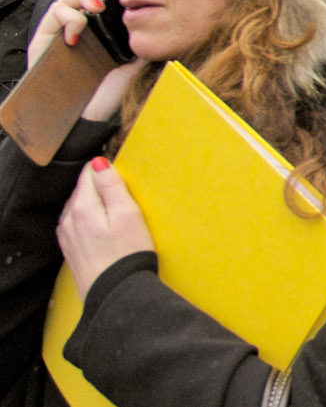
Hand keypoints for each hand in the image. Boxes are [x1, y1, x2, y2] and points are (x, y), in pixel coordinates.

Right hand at [30, 0, 148, 121]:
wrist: (84, 117)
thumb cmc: (108, 95)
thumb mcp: (133, 64)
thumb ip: (144, 44)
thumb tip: (163, 26)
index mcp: (104, 33)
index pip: (107, 3)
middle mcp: (83, 30)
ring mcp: (63, 33)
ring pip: (69, 0)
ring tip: (96, 9)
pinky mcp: (44, 38)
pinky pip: (54, 15)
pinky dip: (68, 19)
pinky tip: (76, 36)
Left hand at [57, 158, 153, 297]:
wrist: (115, 294)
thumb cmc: (127, 254)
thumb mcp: (128, 214)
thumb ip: (112, 186)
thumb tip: (99, 163)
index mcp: (82, 206)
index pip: (90, 173)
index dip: (108, 172)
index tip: (124, 182)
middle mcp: (68, 219)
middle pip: (83, 191)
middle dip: (101, 190)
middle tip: (126, 201)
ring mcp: (67, 236)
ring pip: (79, 208)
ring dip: (96, 206)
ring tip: (117, 217)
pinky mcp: (71, 250)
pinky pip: (78, 225)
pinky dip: (90, 222)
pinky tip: (105, 232)